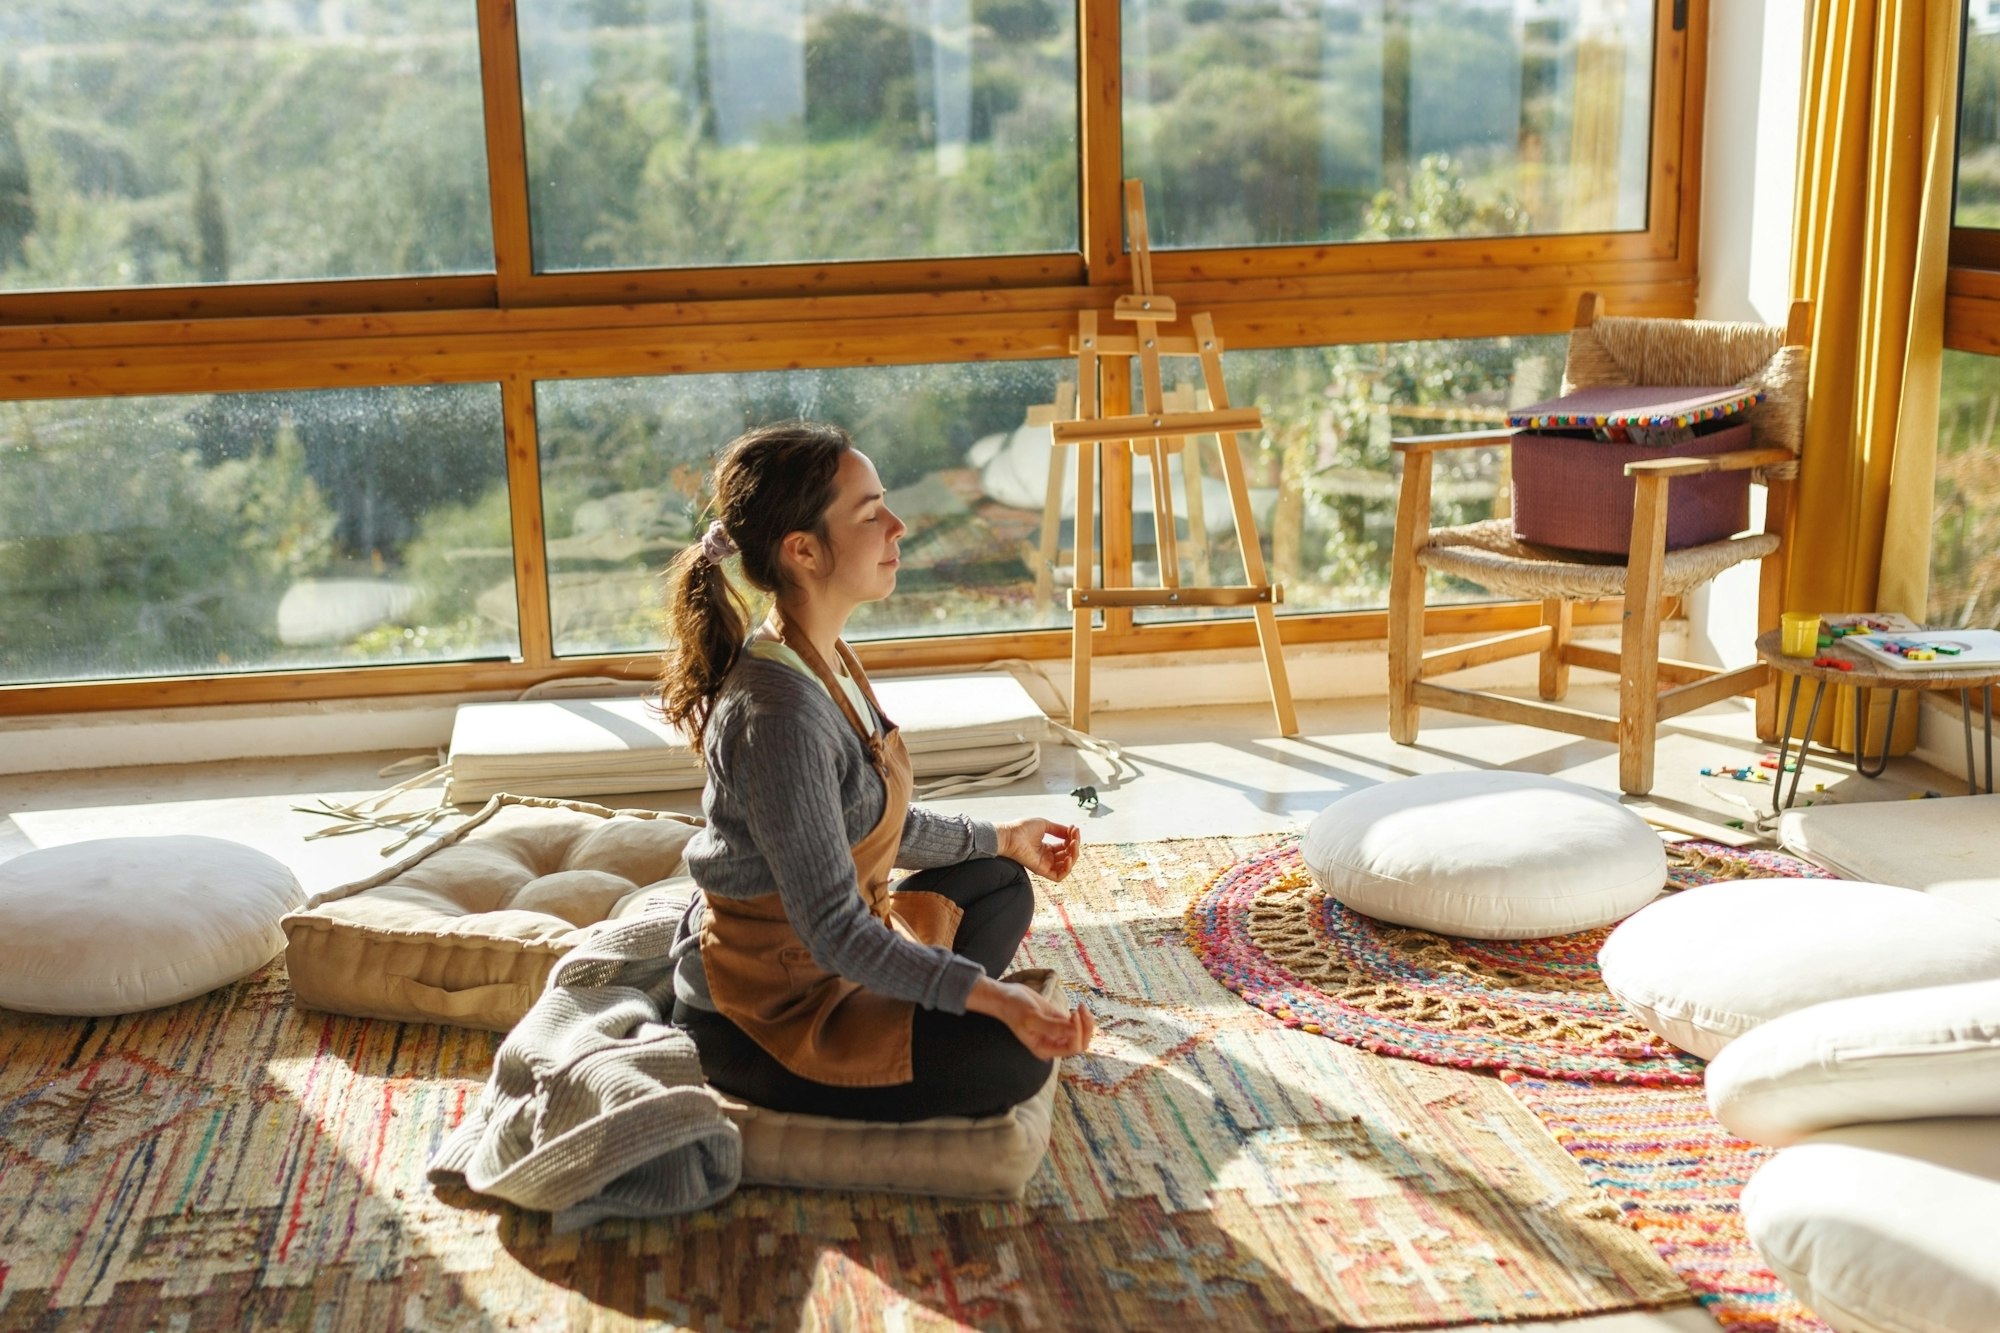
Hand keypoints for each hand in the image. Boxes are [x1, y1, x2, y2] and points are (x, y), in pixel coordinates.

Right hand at [968, 975, 1094, 1059]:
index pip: (1072, 1048)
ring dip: (1087, 1022)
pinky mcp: (1059, 1021)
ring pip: (1081, 1034)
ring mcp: (1057, 1032)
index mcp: (1045, 1049)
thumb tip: (1075, 1032)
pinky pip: (1077, 1024)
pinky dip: (1083, 1016)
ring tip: (1082, 1007)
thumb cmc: (1015, 1009)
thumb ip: (1053, 1027)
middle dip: (1085, 1029)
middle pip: (1080, 1044)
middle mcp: (1053, 1044)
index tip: (1072, 1015)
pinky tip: (1080, 1006)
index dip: (1077, 1033)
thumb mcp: (1032, 1018)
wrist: (1007, 996)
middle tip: (1081, 1010)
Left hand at [995, 817, 1080, 881]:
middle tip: (1075, 835)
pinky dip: (1067, 869)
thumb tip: (1071, 831)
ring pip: (1066, 866)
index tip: (1074, 828)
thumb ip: (1058, 829)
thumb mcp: (1044, 825)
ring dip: (1074, 855)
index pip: (1065, 846)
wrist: (1009, 835)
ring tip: (1073, 844)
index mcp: (1046, 848)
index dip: (1072, 838)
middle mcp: (1047, 858)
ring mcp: (1045, 865)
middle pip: (1068, 856)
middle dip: (1075, 846)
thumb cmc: (1022, 829)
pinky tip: (1069, 857)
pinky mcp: (1042, 871)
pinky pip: (1059, 876)